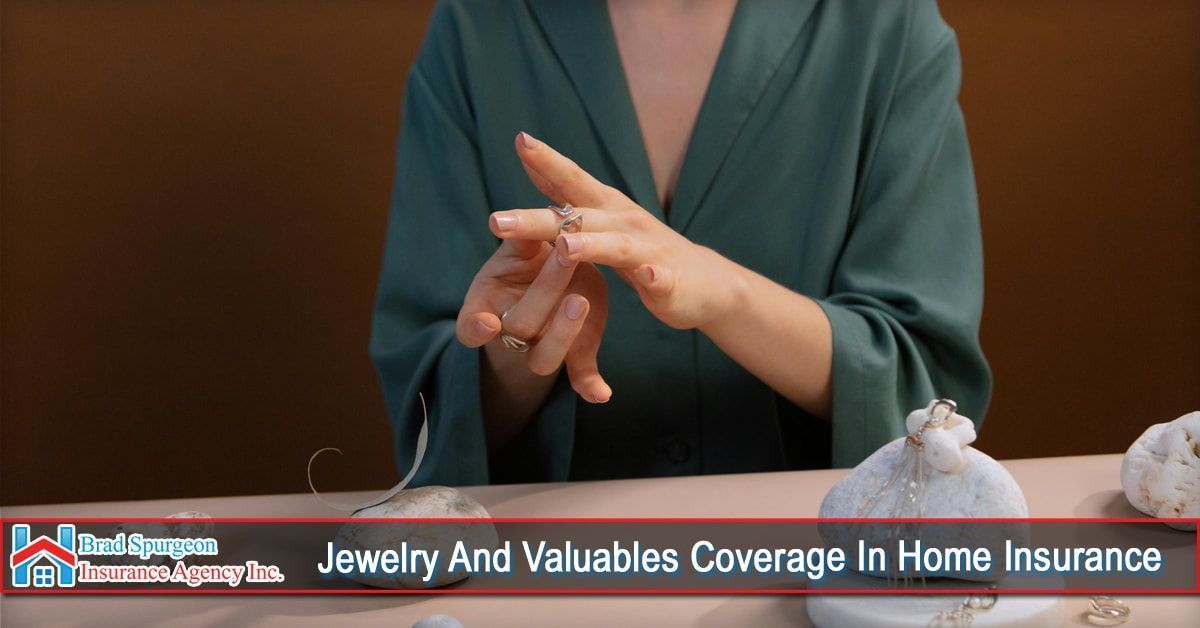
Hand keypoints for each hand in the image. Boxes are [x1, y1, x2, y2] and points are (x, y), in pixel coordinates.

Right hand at [455, 237, 611, 403]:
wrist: (555, 276)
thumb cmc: (530, 258)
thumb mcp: (521, 248)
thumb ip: (520, 242)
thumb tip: (512, 221)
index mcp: (486, 306)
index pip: (469, 326)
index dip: (475, 329)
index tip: (486, 323)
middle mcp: (510, 332)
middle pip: (521, 325)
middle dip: (543, 292)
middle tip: (564, 256)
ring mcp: (539, 347)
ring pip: (546, 357)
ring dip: (562, 333)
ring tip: (580, 301)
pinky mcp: (572, 354)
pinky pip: (578, 374)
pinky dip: (590, 384)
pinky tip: (603, 393)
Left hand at [489, 132, 744, 330]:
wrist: (707, 284)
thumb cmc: (646, 251)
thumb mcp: (604, 218)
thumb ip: (570, 194)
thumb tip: (533, 163)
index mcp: (607, 209)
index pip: (572, 181)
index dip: (547, 161)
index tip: (520, 140)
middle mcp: (626, 223)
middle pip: (578, 217)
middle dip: (538, 218)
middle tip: (496, 220)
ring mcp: (650, 251)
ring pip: (617, 247)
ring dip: (592, 245)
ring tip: (565, 246)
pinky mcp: (669, 282)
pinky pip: (660, 279)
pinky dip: (654, 276)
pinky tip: (647, 277)